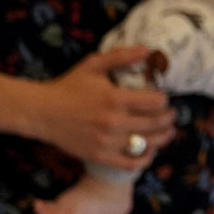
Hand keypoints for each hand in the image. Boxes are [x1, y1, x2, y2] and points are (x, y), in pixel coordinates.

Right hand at [22, 49, 173, 168]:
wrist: (42, 112)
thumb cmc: (69, 86)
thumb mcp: (94, 64)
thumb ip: (122, 56)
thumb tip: (149, 50)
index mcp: (114, 98)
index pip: (155, 103)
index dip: (164, 100)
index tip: (163, 98)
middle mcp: (113, 122)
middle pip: (155, 124)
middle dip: (169, 118)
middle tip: (171, 115)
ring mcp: (107, 142)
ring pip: (147, 144)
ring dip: (163, 138)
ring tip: (167, 132)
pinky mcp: (99, 156)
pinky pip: (130, 163)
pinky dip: (145, 159)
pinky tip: (149, 151)